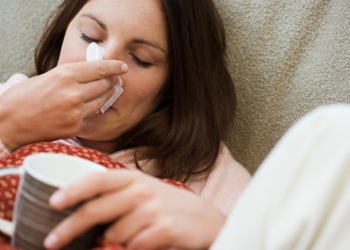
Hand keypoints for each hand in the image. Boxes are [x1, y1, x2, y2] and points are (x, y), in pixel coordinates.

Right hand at [0, 60, 126, 150]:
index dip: (114, 66)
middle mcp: (74, 93)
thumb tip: (88, 75)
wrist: (8, 125)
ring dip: (104, 96)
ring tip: (102, 93)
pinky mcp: (75, 126)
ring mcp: (76, 111)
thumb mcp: (45, 78)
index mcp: (65, 75)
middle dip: (110, 82)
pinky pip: (90, 116)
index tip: (122, 67)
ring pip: (101, 101)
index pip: (99, 68)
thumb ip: (68, 76)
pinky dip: (90, 111)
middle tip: (112, 80)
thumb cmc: (21, 100)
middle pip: (104, 84)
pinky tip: (83, 108)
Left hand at [44, 169, 224, 249]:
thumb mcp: (145, 191)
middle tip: (52, 241)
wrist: (206, 219)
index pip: (98, 180)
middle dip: (70, 227)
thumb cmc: (169, 205)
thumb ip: (117, 195)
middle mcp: (142, 190)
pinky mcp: (165, 229)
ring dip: (115, 242)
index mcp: (135, 178)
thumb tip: (82, 208)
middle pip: (96, 209)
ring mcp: (154, 210)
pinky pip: (134, 246)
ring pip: (114, 235)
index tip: (53, 202)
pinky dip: (134, 249)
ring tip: (135, 236)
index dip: (73, 190)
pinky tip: (146, 243)